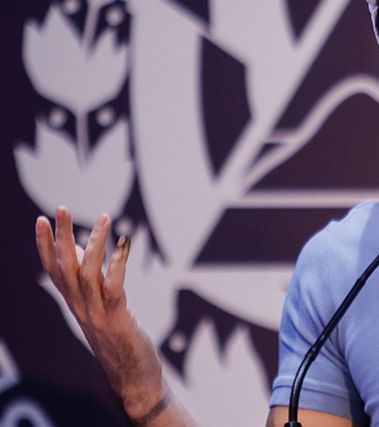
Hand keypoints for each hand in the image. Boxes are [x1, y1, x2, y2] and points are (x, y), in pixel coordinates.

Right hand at [36, 207, 166, 420]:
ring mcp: (97, 312)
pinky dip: (117, 262)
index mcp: (74, 302)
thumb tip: (81, 249)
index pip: (53, 269)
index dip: (45, 245)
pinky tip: (124, 242)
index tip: (41, 219)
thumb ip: (90, 280)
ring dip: (94, 243)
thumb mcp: (100, 306)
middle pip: (64, 267)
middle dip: (60, 236)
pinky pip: (113, 285)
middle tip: (59, 209)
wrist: (131, 375)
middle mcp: (80, 306)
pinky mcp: (117, 317)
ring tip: (104, 217)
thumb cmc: (119, 337)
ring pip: (87, 273)